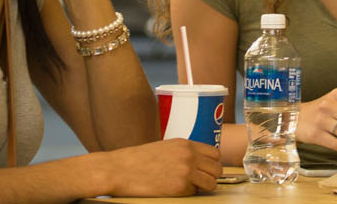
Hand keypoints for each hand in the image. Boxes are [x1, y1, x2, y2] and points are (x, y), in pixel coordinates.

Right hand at [96, 139, 220, 196]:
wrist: (119, 169)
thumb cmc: (137, 160)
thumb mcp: (164, 148)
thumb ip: (183, 152)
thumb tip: (198, 163)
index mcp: (185, 144)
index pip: (215, 154)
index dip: (211, 164)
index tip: (204, 170)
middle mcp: (189, 156)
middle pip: (217, 169)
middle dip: (210, 177)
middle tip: (198, 181)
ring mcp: (186, 171)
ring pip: (211, 183)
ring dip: (202, 187)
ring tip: (188, 187)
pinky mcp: (180, 187)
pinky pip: (195, 192)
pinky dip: (188, 193)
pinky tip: (173, 190)